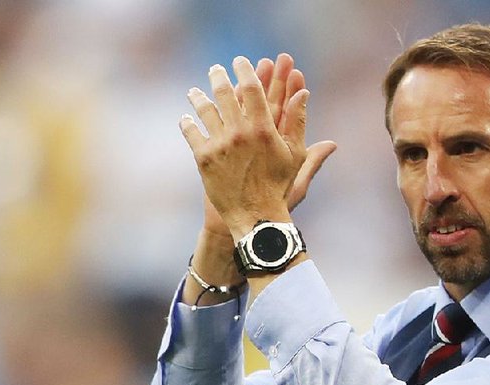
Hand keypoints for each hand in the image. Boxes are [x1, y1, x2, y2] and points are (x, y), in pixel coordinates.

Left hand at [183, 55, 334, 238]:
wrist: (255, 217)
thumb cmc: (279, 187)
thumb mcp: (294, 155)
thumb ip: (299, 122)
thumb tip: (304, 93)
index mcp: (263, 129)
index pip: (252, 88)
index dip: (246, 71)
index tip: (240, 61)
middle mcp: (239, 132)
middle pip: (224, 94)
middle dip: (218, 77)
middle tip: (215, 69)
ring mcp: (219, 144)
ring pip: (204, 110)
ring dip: (198, 97)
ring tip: (194, 92)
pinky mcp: (204, 158)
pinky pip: (191, 133)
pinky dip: (187, 123)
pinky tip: (186, 117)